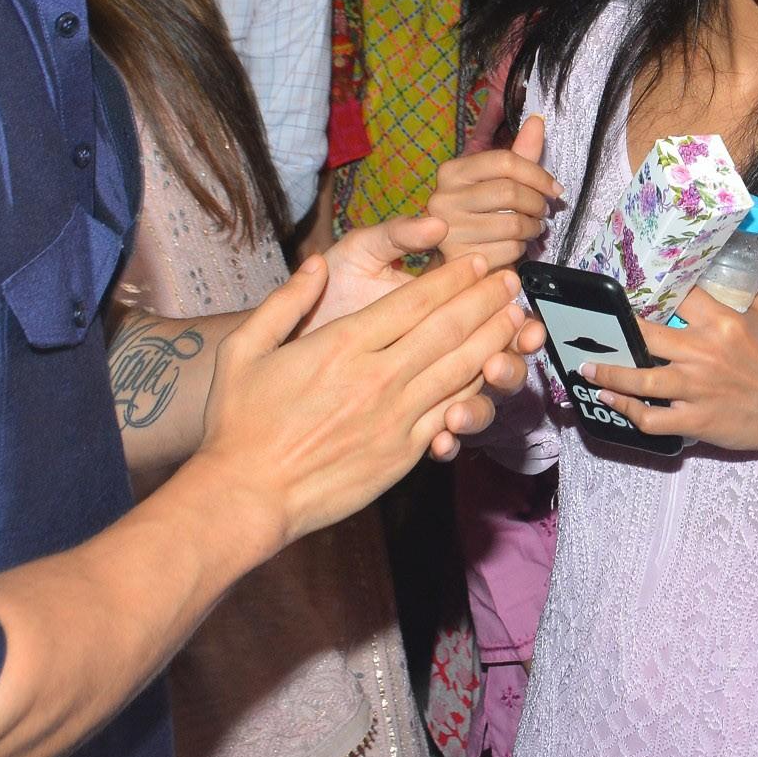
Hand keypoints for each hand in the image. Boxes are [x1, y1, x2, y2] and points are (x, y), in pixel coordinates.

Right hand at [196, 252, 535, 547]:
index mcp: (342, 346)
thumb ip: (282, 302)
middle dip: (485, 301)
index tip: (473, 262)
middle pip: (447, 330)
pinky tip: (493, 373)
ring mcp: (395, 417)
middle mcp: (377, 378)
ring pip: (460, 370)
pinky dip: (478, 390)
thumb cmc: (238, 424)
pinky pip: (451, 413)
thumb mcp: (244, 350)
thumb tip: (314, 266)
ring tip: (519, 319)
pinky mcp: (403, 452)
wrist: (247, 494)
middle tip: (511, 281)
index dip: (450, 279)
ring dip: (494, 340)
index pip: (412, 302)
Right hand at [428, 114, 560, 264]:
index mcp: (452, 172)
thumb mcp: (499, 180)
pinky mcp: (459, 257)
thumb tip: (537, 119)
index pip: (504, 161)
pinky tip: (516, 244)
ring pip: (512, 223)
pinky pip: (508, 249)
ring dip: (533, 227)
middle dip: (537, 203)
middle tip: (544, 210)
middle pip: (510, 192)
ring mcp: (449, 230)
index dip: (538, 174)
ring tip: (533, 227)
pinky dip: (521, 248)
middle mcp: (443, 198)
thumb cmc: (485, 213)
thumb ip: (520, 152)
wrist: (466, 257)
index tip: (555, 188)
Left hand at [580, 292, 757, 478]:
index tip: (627, 288)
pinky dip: (626, 409)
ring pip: (639, 378)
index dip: (649, 290)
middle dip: (614, 331)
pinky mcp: (694, 419)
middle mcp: (703, 352)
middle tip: (593, 329)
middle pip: (644, 334)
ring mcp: (696, 388)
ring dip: (607, 374)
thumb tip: (715, 276)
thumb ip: (740, 295)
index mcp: (721, 322)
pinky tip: (609, 400)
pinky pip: (650, 417)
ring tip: (587, 368)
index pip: (677, 296)